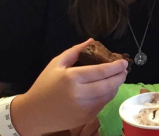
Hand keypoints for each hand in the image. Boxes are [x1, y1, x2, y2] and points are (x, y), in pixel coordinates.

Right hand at [13, 39, 128, 134]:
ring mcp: (84, 108)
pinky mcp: (85, 118)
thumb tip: (92, 41)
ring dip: (115, 87)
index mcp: (72, 78)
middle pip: (109, 85)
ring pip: (108, 96)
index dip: (115, 66)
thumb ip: (75, 51)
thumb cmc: (44, 86)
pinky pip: (102, 105)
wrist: (34, 113)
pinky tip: (105, 90)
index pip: (101, 71)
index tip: (123, 62)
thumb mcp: (56, 64)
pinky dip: (107, 96)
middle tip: (124, 70)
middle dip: (120, 76)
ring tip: (116, 78)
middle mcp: (79, 94)